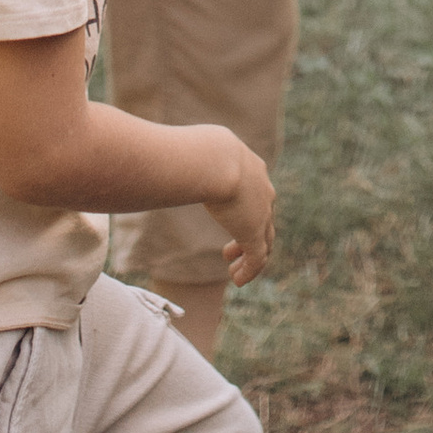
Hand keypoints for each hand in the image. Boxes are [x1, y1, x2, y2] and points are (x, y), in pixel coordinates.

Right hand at [204, 135, 276, 285]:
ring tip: (233, 271)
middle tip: (228, 252)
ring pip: (264, 242)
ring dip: (249, 259)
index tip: (228, 222)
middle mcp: (263, 192)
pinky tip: (236, 281)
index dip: (244, 213)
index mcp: (253, 170)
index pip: (257, 196)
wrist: (215, 159)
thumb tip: (168, 156)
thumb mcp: (199, 152)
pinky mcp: (255, 234)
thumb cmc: (198, 152)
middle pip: (264, 221)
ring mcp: (262, 214)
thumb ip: (190, 160)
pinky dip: (249, 271)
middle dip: (249, 238)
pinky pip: (258, 259)